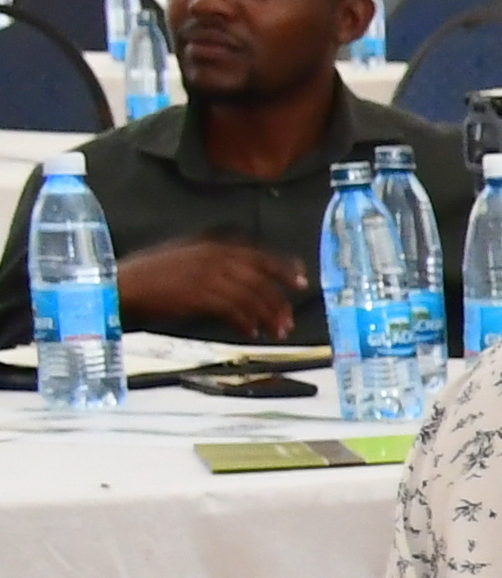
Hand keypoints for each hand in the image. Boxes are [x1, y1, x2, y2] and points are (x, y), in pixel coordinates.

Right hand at [115, 237, 304, 341]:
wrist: (123, 283)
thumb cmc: (152, 272)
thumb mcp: (186, 254)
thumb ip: (215, 259)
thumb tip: (244, 275)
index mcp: (213, 245)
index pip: (259, 256)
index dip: (284, 268)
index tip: (302, 280)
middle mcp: (215, 257)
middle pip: (261, 279)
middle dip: (279, 301)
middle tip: (289, 319)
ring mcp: (207, 275)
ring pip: (251, 297)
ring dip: (267, 316)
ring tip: (276, 332)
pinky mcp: (199, 295)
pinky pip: (233, 310)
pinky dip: (245, 322)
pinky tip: (250, 332)